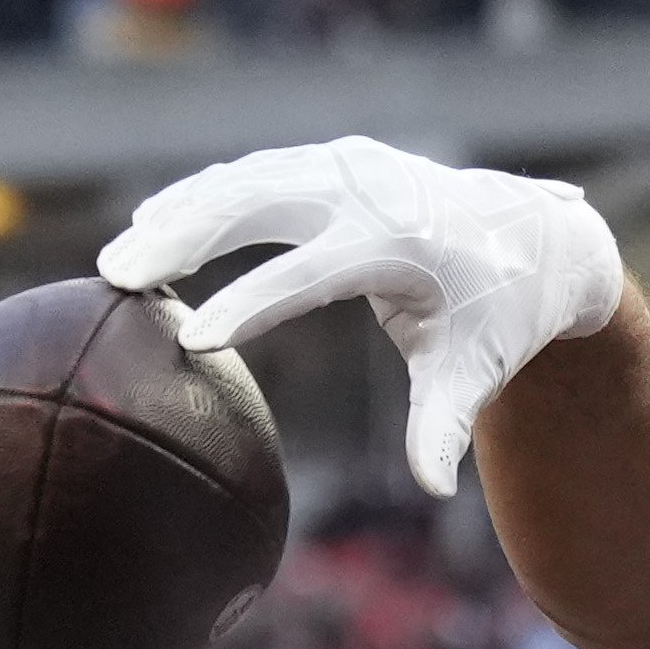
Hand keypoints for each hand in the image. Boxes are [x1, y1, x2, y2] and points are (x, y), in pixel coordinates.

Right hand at [103, 139, 628, 498]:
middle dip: (186, 237)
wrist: (533, 237)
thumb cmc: (498, 318)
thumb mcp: (476, 371)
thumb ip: (445, 424)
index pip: (311, 274)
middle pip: (260, 205)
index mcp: (403, 244)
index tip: (194, 339)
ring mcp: (347, 166)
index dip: (251, 304)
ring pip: (245, 181)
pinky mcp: (330, 162)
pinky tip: (151, 223)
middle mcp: (370, 191)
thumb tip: (435, 486)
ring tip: (117, 260)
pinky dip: (202, 196)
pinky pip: (254, 175)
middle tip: (118, 276)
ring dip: (178, 214)